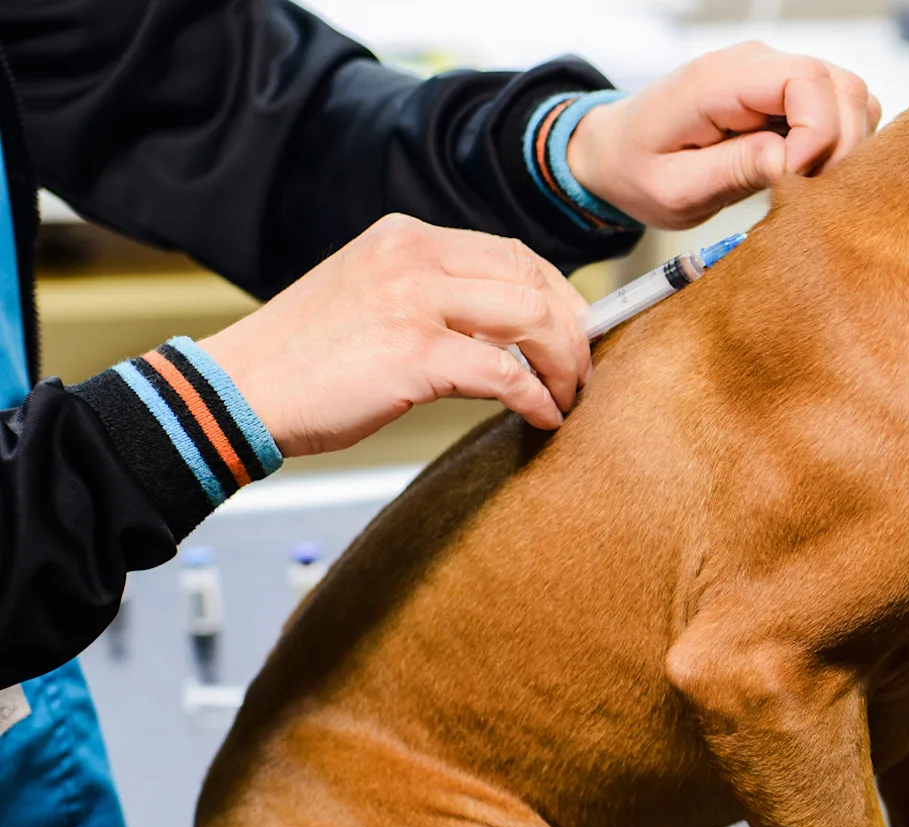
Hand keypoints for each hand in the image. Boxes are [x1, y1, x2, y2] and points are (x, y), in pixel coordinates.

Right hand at [199, 214, 590, 457]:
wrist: (236, 391)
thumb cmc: (303, 358)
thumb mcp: (371, 296)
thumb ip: (434, 295)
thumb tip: (511, 327)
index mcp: (405, 237)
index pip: (512, 253)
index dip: (557, 294)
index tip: (575, 330)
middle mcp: (413, 257)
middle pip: (533, 281)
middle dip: (572, 329)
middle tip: (581, 369)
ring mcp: (414, 302)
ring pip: (532, 319)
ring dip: (564, 362)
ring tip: (567, 394)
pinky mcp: (414, 354)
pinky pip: (507, 374)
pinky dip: (537, 398)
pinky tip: (542, 416)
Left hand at [567, 42, 881, 229]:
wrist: (618, 151)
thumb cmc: (639, 169)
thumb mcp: (674, 188)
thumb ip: (731, 170)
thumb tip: (789, 162)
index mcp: (717, 80)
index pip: (804, 81)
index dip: (818, 133)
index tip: (797, 178)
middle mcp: (752, 64)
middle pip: (839, 86)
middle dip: (840, 145)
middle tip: (808, 190)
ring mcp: (773, 73)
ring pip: (849, 94)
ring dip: (844, 144)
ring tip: (807, 182)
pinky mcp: (785, 92)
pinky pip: (839, 106)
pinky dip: (839, 141)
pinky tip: (809, 169)